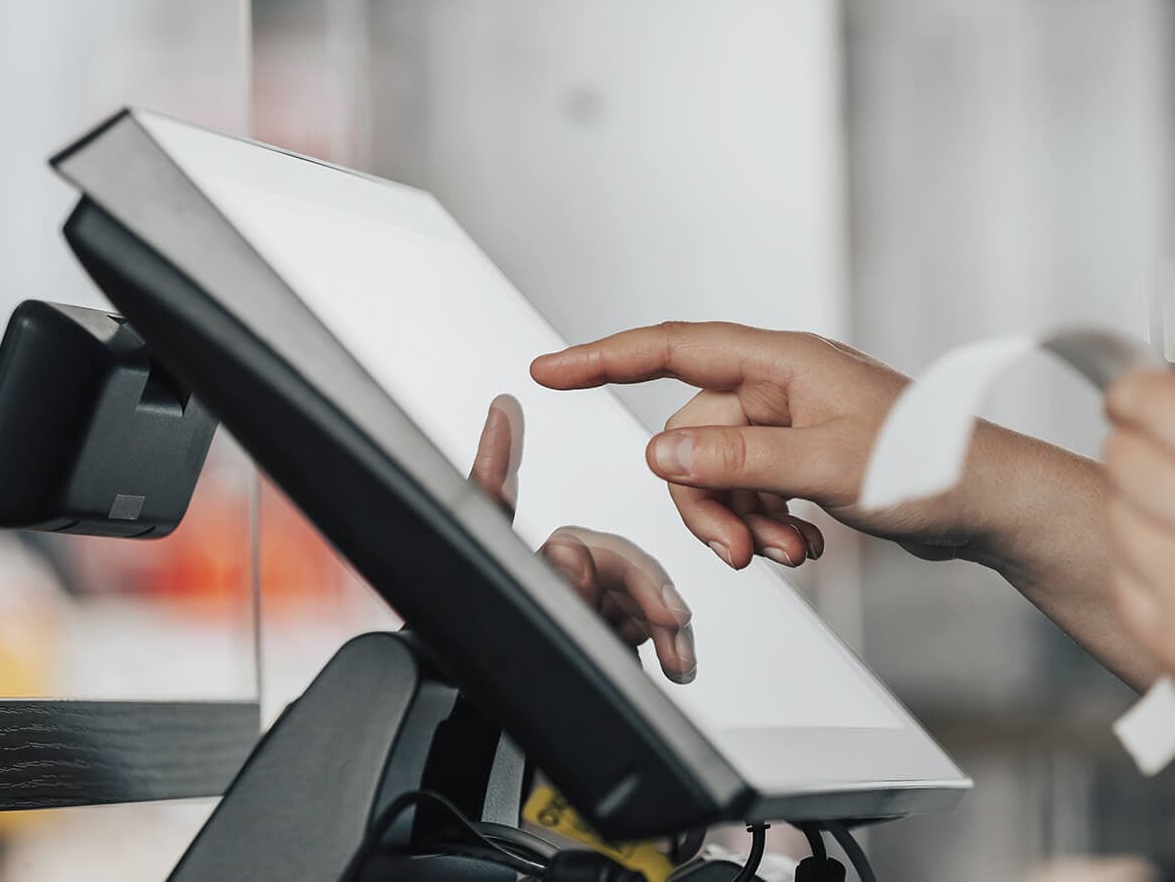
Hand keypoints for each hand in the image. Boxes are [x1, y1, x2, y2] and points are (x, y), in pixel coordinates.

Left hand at [470, 394, 696, 682]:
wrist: (500, 761)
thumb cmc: (500, 695)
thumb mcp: (528, 629)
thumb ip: (544, 577)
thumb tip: (558, 518)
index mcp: (516, 572)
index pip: (503, 505)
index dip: (498, 457)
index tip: (501, 413)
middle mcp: (545, 582)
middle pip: (608, 557)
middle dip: (644, 585)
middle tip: (668, 618)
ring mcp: (578, 611)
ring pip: (634, 593)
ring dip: (664, 622)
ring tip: (676, 655)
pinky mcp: (605, 638)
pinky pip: (644, 627)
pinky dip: (666, 642)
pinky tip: (675, 662)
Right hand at [531, 322, 1034, 568]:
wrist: (989, 504)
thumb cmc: (931, 466)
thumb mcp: (825, 467)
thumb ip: (740, 462)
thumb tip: (662, 456)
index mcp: (782, 362)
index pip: (672, 349)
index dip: (604, 358)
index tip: (549, 370)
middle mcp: (781, 385)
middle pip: (693, 436)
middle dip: (706, 499)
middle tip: (738, 549)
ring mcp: (793, 424)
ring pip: (720, 472)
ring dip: (740, 519)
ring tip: (786, 552)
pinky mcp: (806, 460)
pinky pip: (752, 491)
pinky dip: (765, 524)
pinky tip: (804, 547)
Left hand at [1094, 368, 1174, 759]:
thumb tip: (1170, 415)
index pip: (1165, 404)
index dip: (1135, 393)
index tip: (1128, 396)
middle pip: (1126, 455)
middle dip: (1135, 447)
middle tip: (1156, 458)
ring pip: (1116, 513)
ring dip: (1138, 508)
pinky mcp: (1169, 644)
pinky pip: (1123, 576)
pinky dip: (1143, 567)